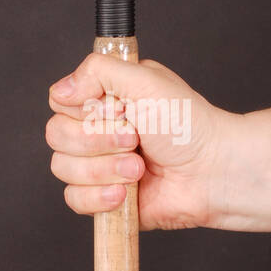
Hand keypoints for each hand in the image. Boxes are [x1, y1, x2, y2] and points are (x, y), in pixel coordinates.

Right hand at [46, 53, 240, 229]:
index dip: (84, 109)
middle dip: (98, 140)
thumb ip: (97, 70)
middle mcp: (99, 130)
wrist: (213, 173)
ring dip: (104, 169)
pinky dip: (99, 196)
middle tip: (135, 139)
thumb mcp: (144, 80)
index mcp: (105, 98)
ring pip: (63, 168)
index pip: (60, 101)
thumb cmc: (189, 125)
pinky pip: (74, 199)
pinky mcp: (104, 198)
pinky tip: (126, 193)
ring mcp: (99, 165)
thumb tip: (61, 90)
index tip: (119, 110)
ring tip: (139, 169)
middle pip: (57, 135)